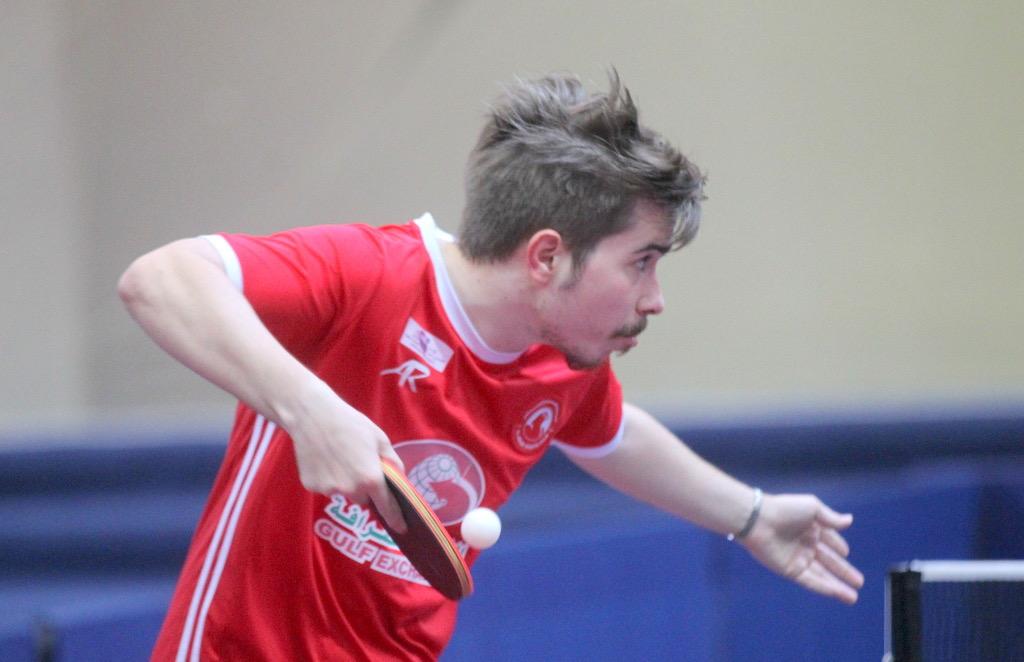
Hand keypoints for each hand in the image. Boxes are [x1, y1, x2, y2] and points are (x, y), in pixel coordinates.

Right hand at [285, 386, 406, 532]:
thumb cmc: (351, 424)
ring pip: (344, 492)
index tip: (402, 529)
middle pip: (363, 498)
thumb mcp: (380, 439)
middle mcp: (350, 490)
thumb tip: (400, 479)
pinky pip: (326, 487)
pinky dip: (327, 478)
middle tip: (358, 464)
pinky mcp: (312, 486)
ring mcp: (329, 490)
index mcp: (371, 479)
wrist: (312, 416)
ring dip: (345, 482)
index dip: (395, 518)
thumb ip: (393, 463)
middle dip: (365, 487)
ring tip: (338, 457)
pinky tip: (324, 458)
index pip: (387, 506)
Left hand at [741, 493, 863, 603]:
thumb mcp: (813, 508)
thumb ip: (831, 518)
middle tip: (859, 582)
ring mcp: (798, 558)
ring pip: (822, 575)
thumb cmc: (785, 510)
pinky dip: (825, 588)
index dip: (837, 547)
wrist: (760, 520)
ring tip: (853, 596)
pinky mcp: (790, 570)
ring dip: (838, 586)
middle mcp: (805, 544)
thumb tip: (850, 520)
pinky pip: (811, 581)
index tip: (846, 552)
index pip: (828, 540)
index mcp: (810, 527)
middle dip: (843, 571)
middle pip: (828, 561)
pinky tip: (839, 593)